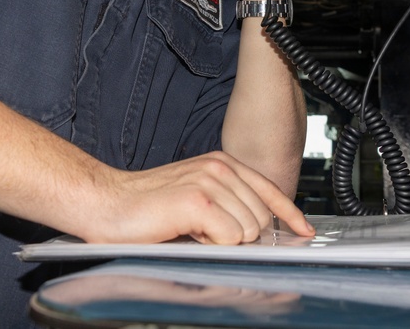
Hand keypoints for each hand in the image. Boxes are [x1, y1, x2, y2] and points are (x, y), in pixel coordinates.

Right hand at [84, 151, 314, 244]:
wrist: (105, 204)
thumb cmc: (145, 207)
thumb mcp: (196, 197)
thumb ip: (227, 204)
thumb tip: (258, 230)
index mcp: (222, 163)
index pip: (269, 189)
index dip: (289, 214)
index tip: (304, 231)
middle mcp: (220, 167)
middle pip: (260, 219)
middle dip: (238, 236)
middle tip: (202, 232)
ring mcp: (209, 182)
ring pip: (247, 231)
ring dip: (221, 241)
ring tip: (191, 229)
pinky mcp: (198, 201)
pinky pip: (229, 238)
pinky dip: (210, 244)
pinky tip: (187, 232)